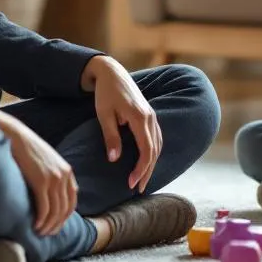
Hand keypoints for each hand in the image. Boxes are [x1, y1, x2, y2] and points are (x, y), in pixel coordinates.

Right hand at [0, 104, 75, 236]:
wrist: (14, 134)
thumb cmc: (25, 148)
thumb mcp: (45, 161)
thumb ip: (51, 175)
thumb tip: (47, 195)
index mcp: (67, 170)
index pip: (72, 199)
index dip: (65, 216)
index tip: (56, 224)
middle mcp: (64, 175)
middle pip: (65, 208)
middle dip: (57, 224)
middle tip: (47, 234)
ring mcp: (54, 178)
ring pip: (56, 211)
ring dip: (48, 225)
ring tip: (40, 232)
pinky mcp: (41, 181)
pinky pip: (45, 208)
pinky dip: (41, 220)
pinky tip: (35, 226)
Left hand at [82, 56, 161, 192]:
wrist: (111, 72)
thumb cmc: (105, 93)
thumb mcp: (104, 115)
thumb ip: (111, 137)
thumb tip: (114, 160)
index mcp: (139, 117)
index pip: (146, 150)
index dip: (141, 169)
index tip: (131, 183)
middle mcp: (149, 117)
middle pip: (154, 150)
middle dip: (147, 171)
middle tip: (137, 189)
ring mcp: (152, 116)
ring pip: (158, 145)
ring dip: (151, 164)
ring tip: (143, 180)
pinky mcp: (150, 115)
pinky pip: (157, 137)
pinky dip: (153, 152)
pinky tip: (147, 162)